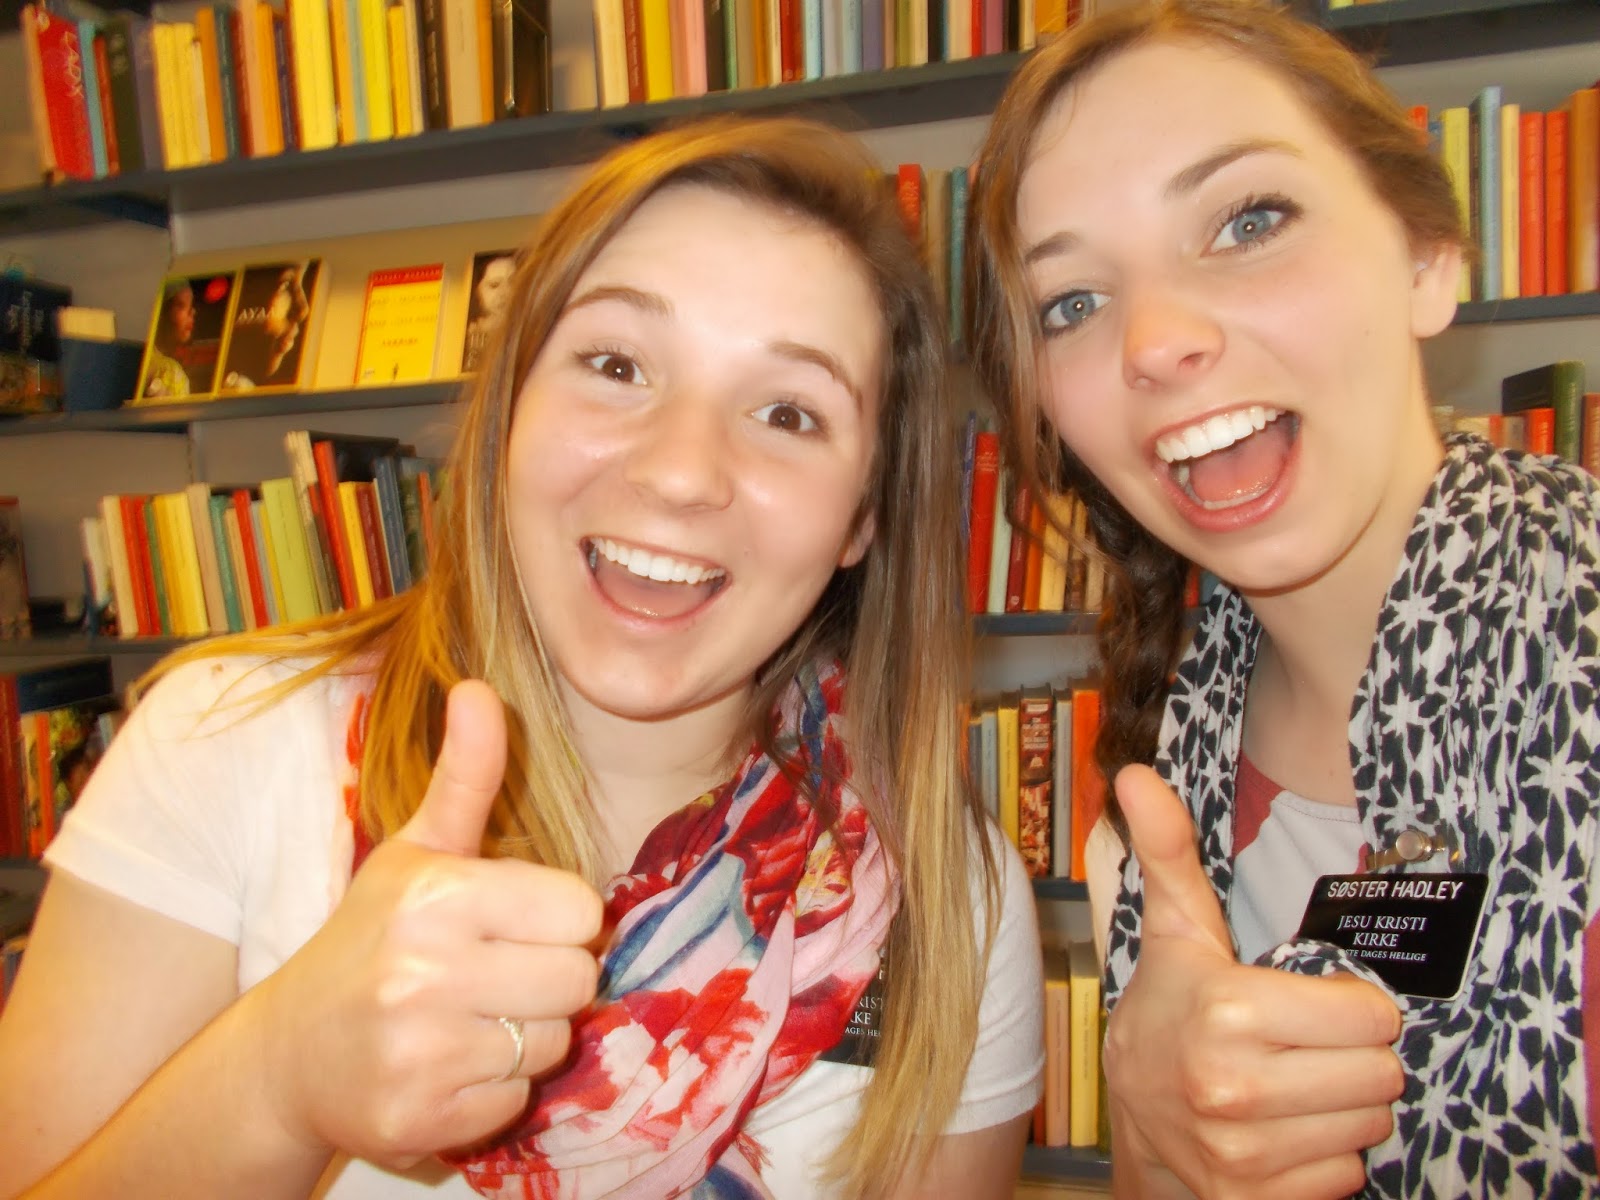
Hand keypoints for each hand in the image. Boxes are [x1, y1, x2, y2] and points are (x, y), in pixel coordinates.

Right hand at [255, 680, 603, 1168]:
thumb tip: (479, 687)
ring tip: (466, 1020)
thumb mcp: (417, 850)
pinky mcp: (418, 1121)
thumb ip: (465, 774)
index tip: (512, 924)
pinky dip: (490, 1092)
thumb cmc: (369, 937)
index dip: (556, 920)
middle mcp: (425, 974)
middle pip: (579, 980)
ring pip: (552, 1044)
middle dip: (547, 980)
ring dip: (523, 1036)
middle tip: (493, 976)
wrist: (287, 1053)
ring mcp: (419, 1053)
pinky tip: (445, 1066)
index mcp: (437, 896)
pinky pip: (515, 1103)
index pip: (581, 911)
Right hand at [1104, 766, 1403, 1199]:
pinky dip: (1325, 1159)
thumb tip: (1135, 772)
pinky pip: (1344, 1176)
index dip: (1351, 1004)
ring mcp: (1244, 1154)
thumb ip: (1168, 851)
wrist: (1130, 1114)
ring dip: (1343, 1108)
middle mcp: (1233, 1088)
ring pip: (1370, 1126)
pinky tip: (1285, 1132)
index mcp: (1226, 1012)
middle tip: (1305, 1045)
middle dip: (1353, 1057)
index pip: (1372, 1015)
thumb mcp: (1176, 930)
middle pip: (1381, 1074)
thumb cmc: (1169, 1010)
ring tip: (1294, 1086)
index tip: (1310, 1001)